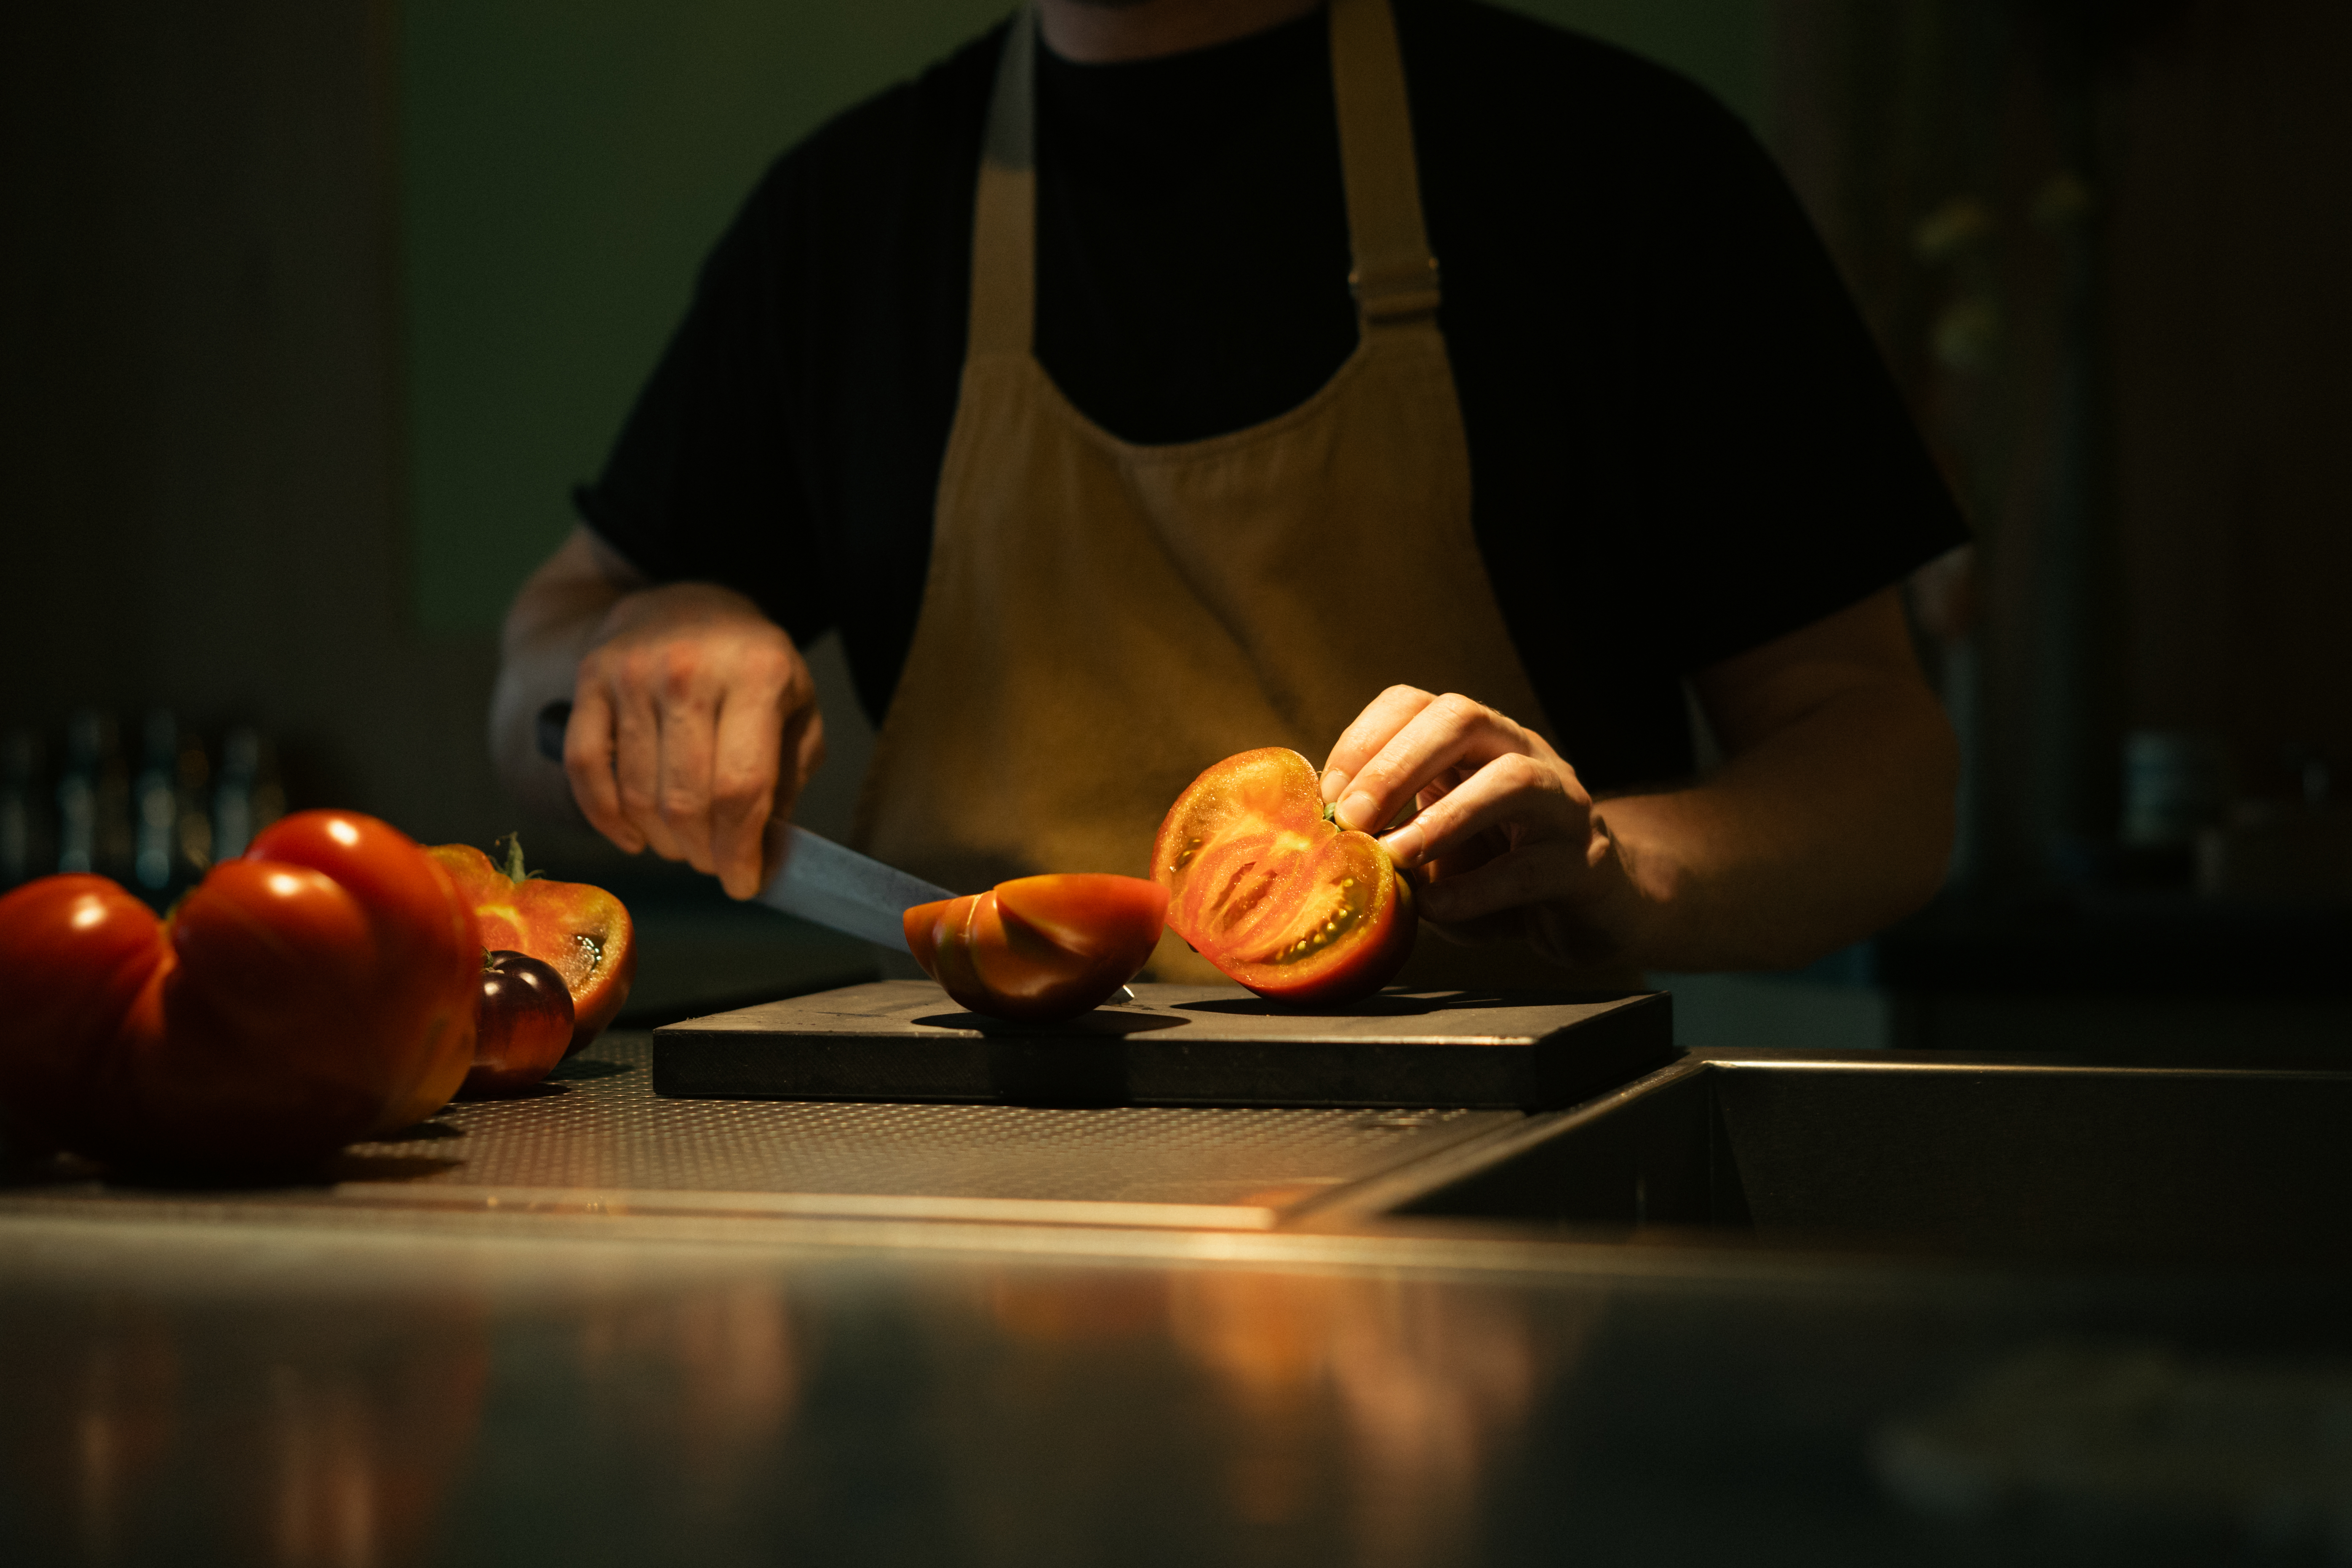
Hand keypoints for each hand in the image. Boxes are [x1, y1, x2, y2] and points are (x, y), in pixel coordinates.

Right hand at [563, 584, 823, 898]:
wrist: (688, 602)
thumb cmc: (753, 666)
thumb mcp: (797, 707)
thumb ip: (789, 776)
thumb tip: (766, 851)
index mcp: (757, 674)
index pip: (740, 788)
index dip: (739, 851)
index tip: (743, 884)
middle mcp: (690, 669)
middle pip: (684, 800)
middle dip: (701, 853)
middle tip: (714, 864)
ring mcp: (632, 672)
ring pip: (635, 794)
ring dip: (661, 841)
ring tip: (682, 846)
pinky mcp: (590, 678)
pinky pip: (585, 768)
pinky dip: (605, 818)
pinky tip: (632, 838)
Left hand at [1318, 687, 1654, 968]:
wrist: (1592, 910)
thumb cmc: (1494, 867)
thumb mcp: (1433, 839)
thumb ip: (1386, 830)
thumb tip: (1312, 842)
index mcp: (1476, 741)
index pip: (1415, 703)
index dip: (1364, 739)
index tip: (1325, 796)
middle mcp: (1521, 753)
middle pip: (1462, 719)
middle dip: (1396, 764)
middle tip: (1350, 818)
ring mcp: (1562, 803)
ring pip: (1513, 778)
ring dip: (1444, 816)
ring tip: (1396, 857)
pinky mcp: (1586, 863)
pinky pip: (1533, 867)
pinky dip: (1478, 888)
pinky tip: (1436, 906)